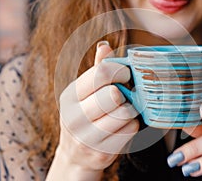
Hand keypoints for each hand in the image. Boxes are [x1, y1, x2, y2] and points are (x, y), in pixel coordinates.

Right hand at [49, 42, 138, 179]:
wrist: (76, 155)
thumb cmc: (85, 117)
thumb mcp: (85, 93)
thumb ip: (98, 70)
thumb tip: (105, 46)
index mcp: (70, 96)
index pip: (101, 74)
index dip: (119, 71)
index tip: (124, 75)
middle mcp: (74, 117)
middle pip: (114, 94)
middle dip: (124, 93)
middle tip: (123, 96)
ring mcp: (86, 138)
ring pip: (125, 113)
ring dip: (130, 110)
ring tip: (122, 112)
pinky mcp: (101, 153)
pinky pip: (130, 130)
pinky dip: (132, 126)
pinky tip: (122, 127)